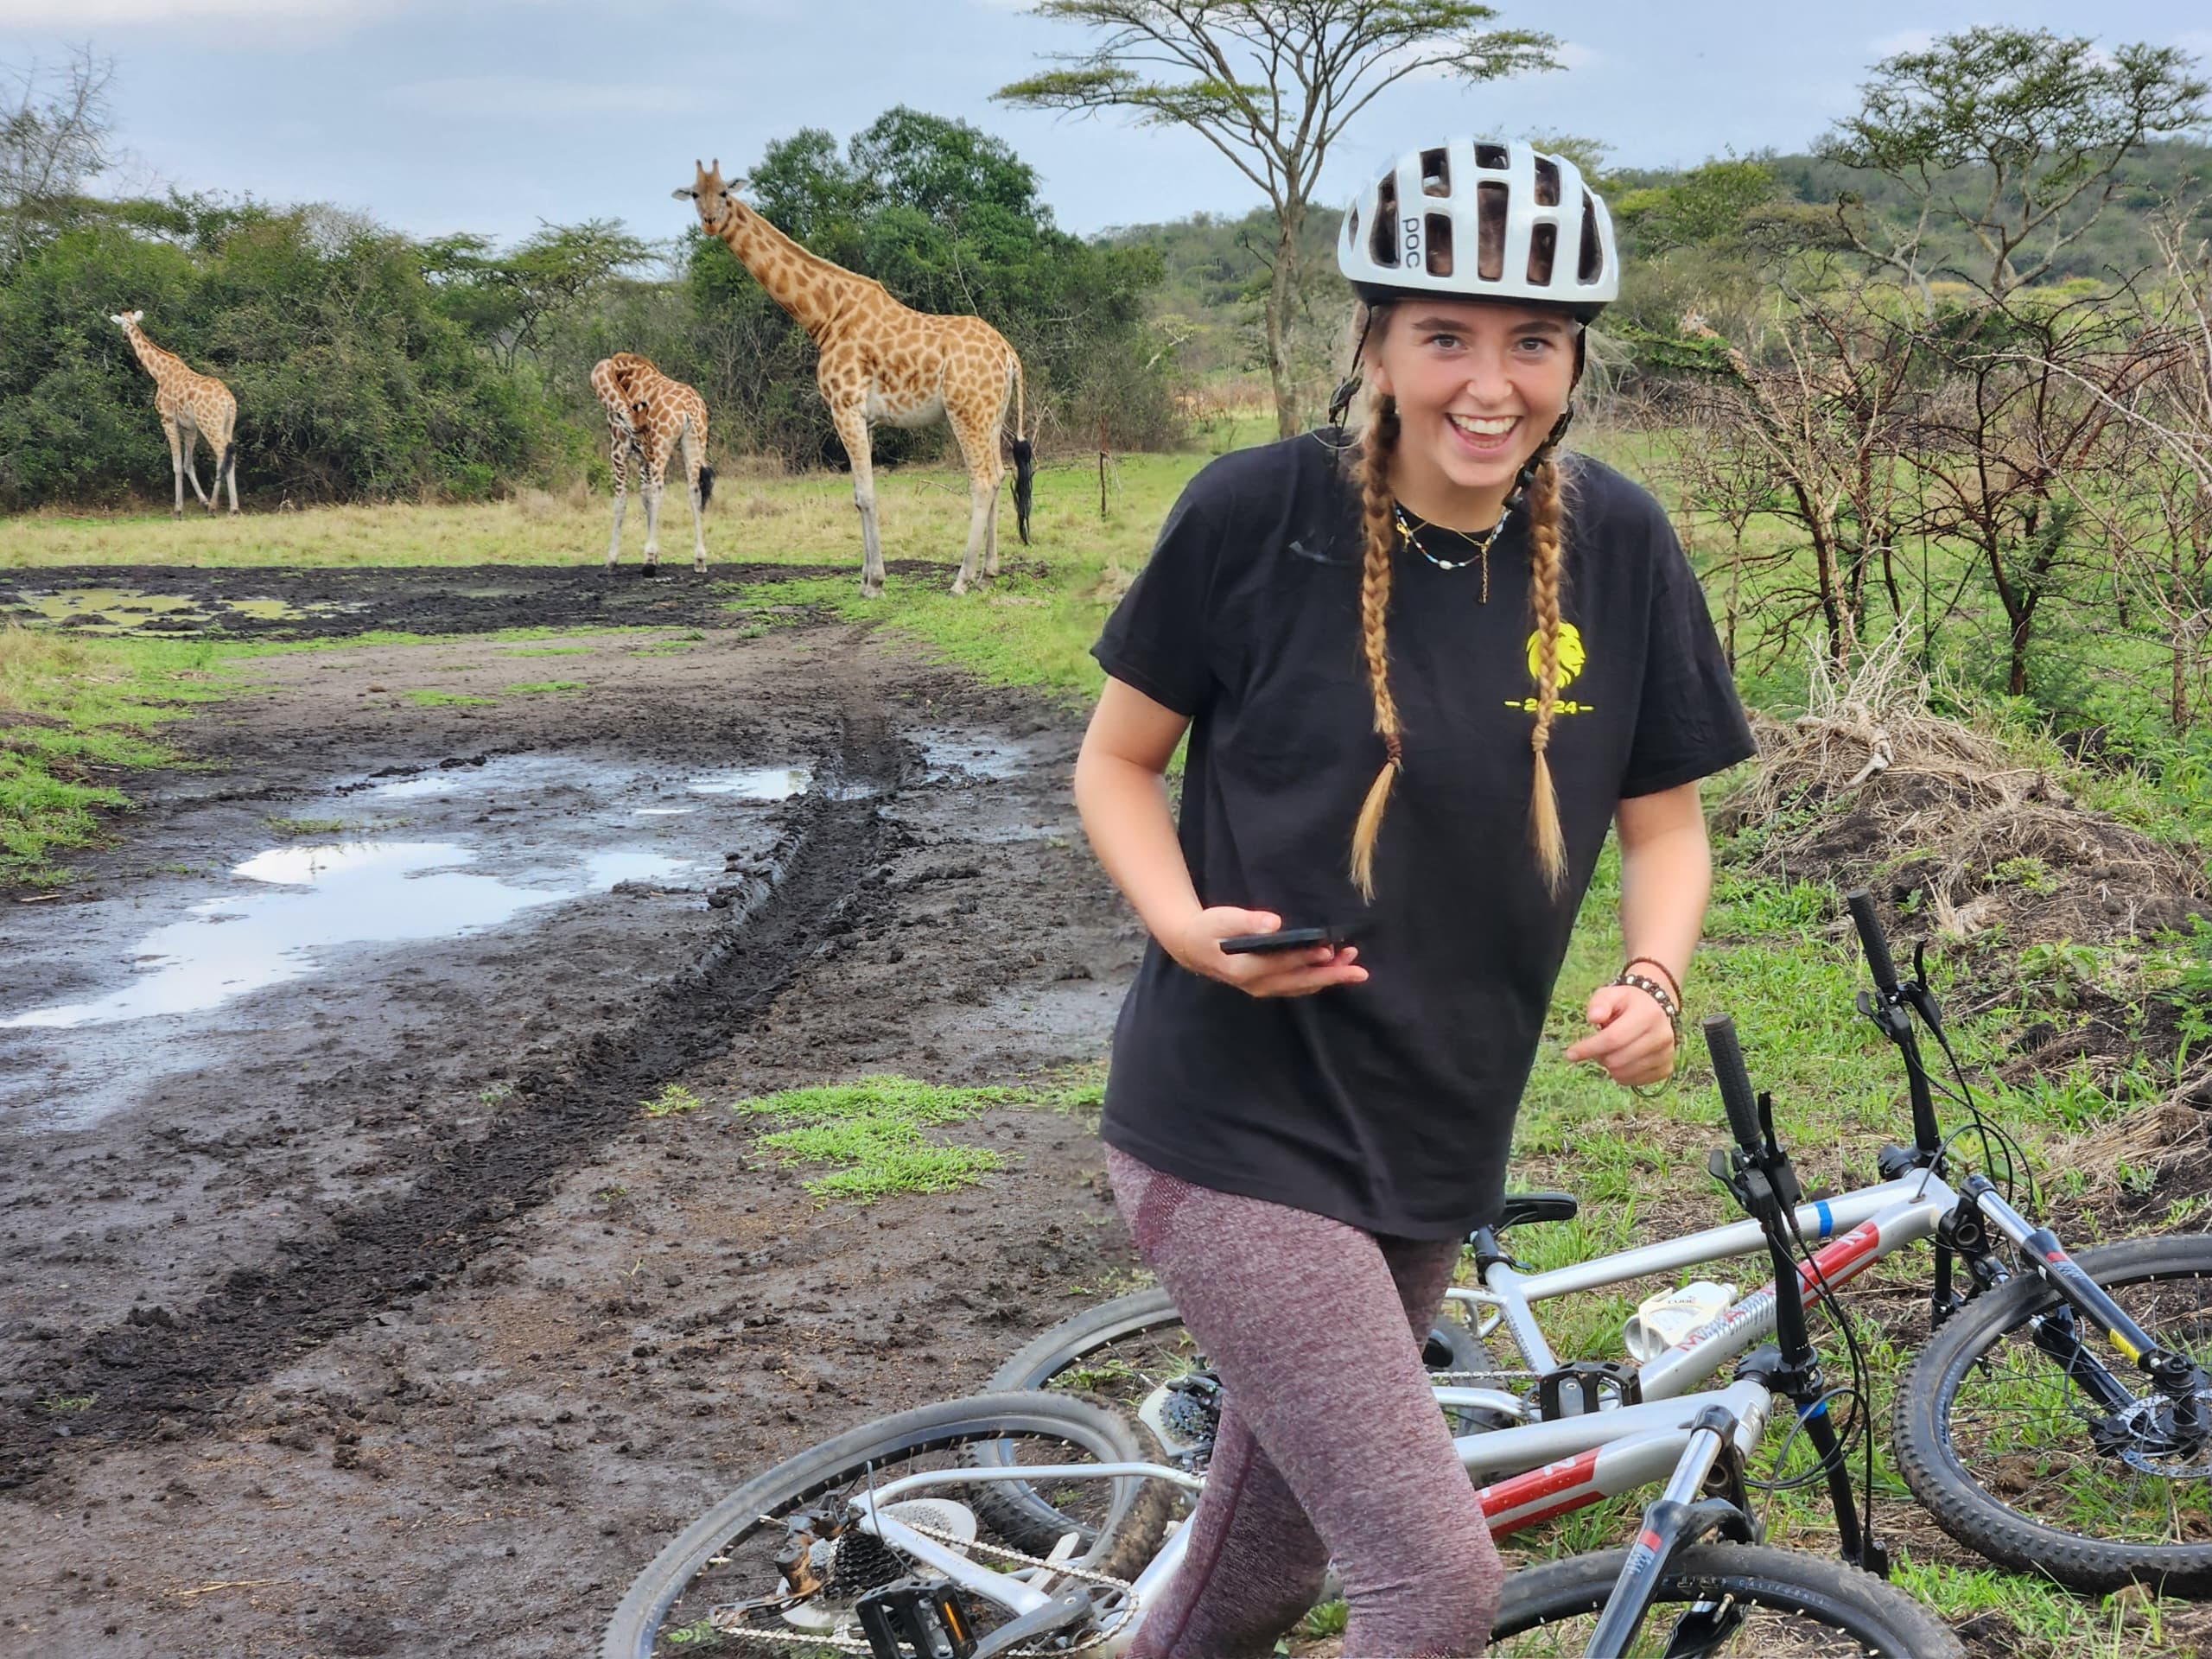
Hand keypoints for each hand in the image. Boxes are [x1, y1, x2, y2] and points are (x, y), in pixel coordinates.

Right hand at [1164, 908, 1368, 998]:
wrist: (1192, 948)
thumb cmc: (1208, 929)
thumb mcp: (1221, 919)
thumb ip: (1248, 921)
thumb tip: (1274, 924)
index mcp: (1245, 969)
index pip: (1282, 964)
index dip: (1307, 957)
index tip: (1330, 949)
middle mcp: (1257, 984)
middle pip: (1299, 982)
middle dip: (1330, 976)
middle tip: (1359, 970)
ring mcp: (1263, 988)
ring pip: (1301, 986)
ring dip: (1328, 977)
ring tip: (1353, 966)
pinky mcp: (1268, 985)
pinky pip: (1297, 986)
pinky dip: (1317, 979)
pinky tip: (1334, 969)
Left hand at [1565, 982, 1676, 1085]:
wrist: (1655, 1009)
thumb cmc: (1628, 1003)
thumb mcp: (1611, 994)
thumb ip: (1599, 1003)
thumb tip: (1593, 1018)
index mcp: (1648, 1015)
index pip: (1613, 1039)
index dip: (1589, 1048)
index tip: (1570, 1054)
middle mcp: (1663, 1036)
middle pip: (1617, 1060)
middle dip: (1599, 1056)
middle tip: (1597, 1046)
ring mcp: (1666, 1055)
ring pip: (1624, 1073)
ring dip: (1609, 1066)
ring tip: (1612, 1050)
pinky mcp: (1666, 1069)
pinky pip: (1634, 1082)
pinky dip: (1622, 1074)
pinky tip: (1624, 1059)